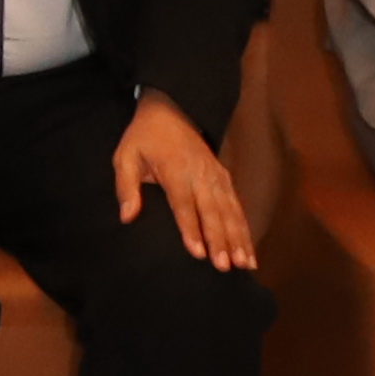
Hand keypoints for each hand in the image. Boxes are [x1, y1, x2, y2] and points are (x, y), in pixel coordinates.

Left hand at [108, 89, 253, 272]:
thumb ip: (126, 186)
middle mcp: (200, 174)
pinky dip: (245, 230)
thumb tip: (127, 217)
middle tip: (224, 266)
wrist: (170, 108)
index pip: (183, 203)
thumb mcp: (126, 156)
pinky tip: (249, 252)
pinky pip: (237, 207)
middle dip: (220, 240)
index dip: (191, 229)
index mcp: (175, 169)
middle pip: (212, 211)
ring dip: (238, 238)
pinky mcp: (224, 178)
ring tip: (244, 264)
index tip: (198, 253)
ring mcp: (216, 176)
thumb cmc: (144, 137)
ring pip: (230, 211)